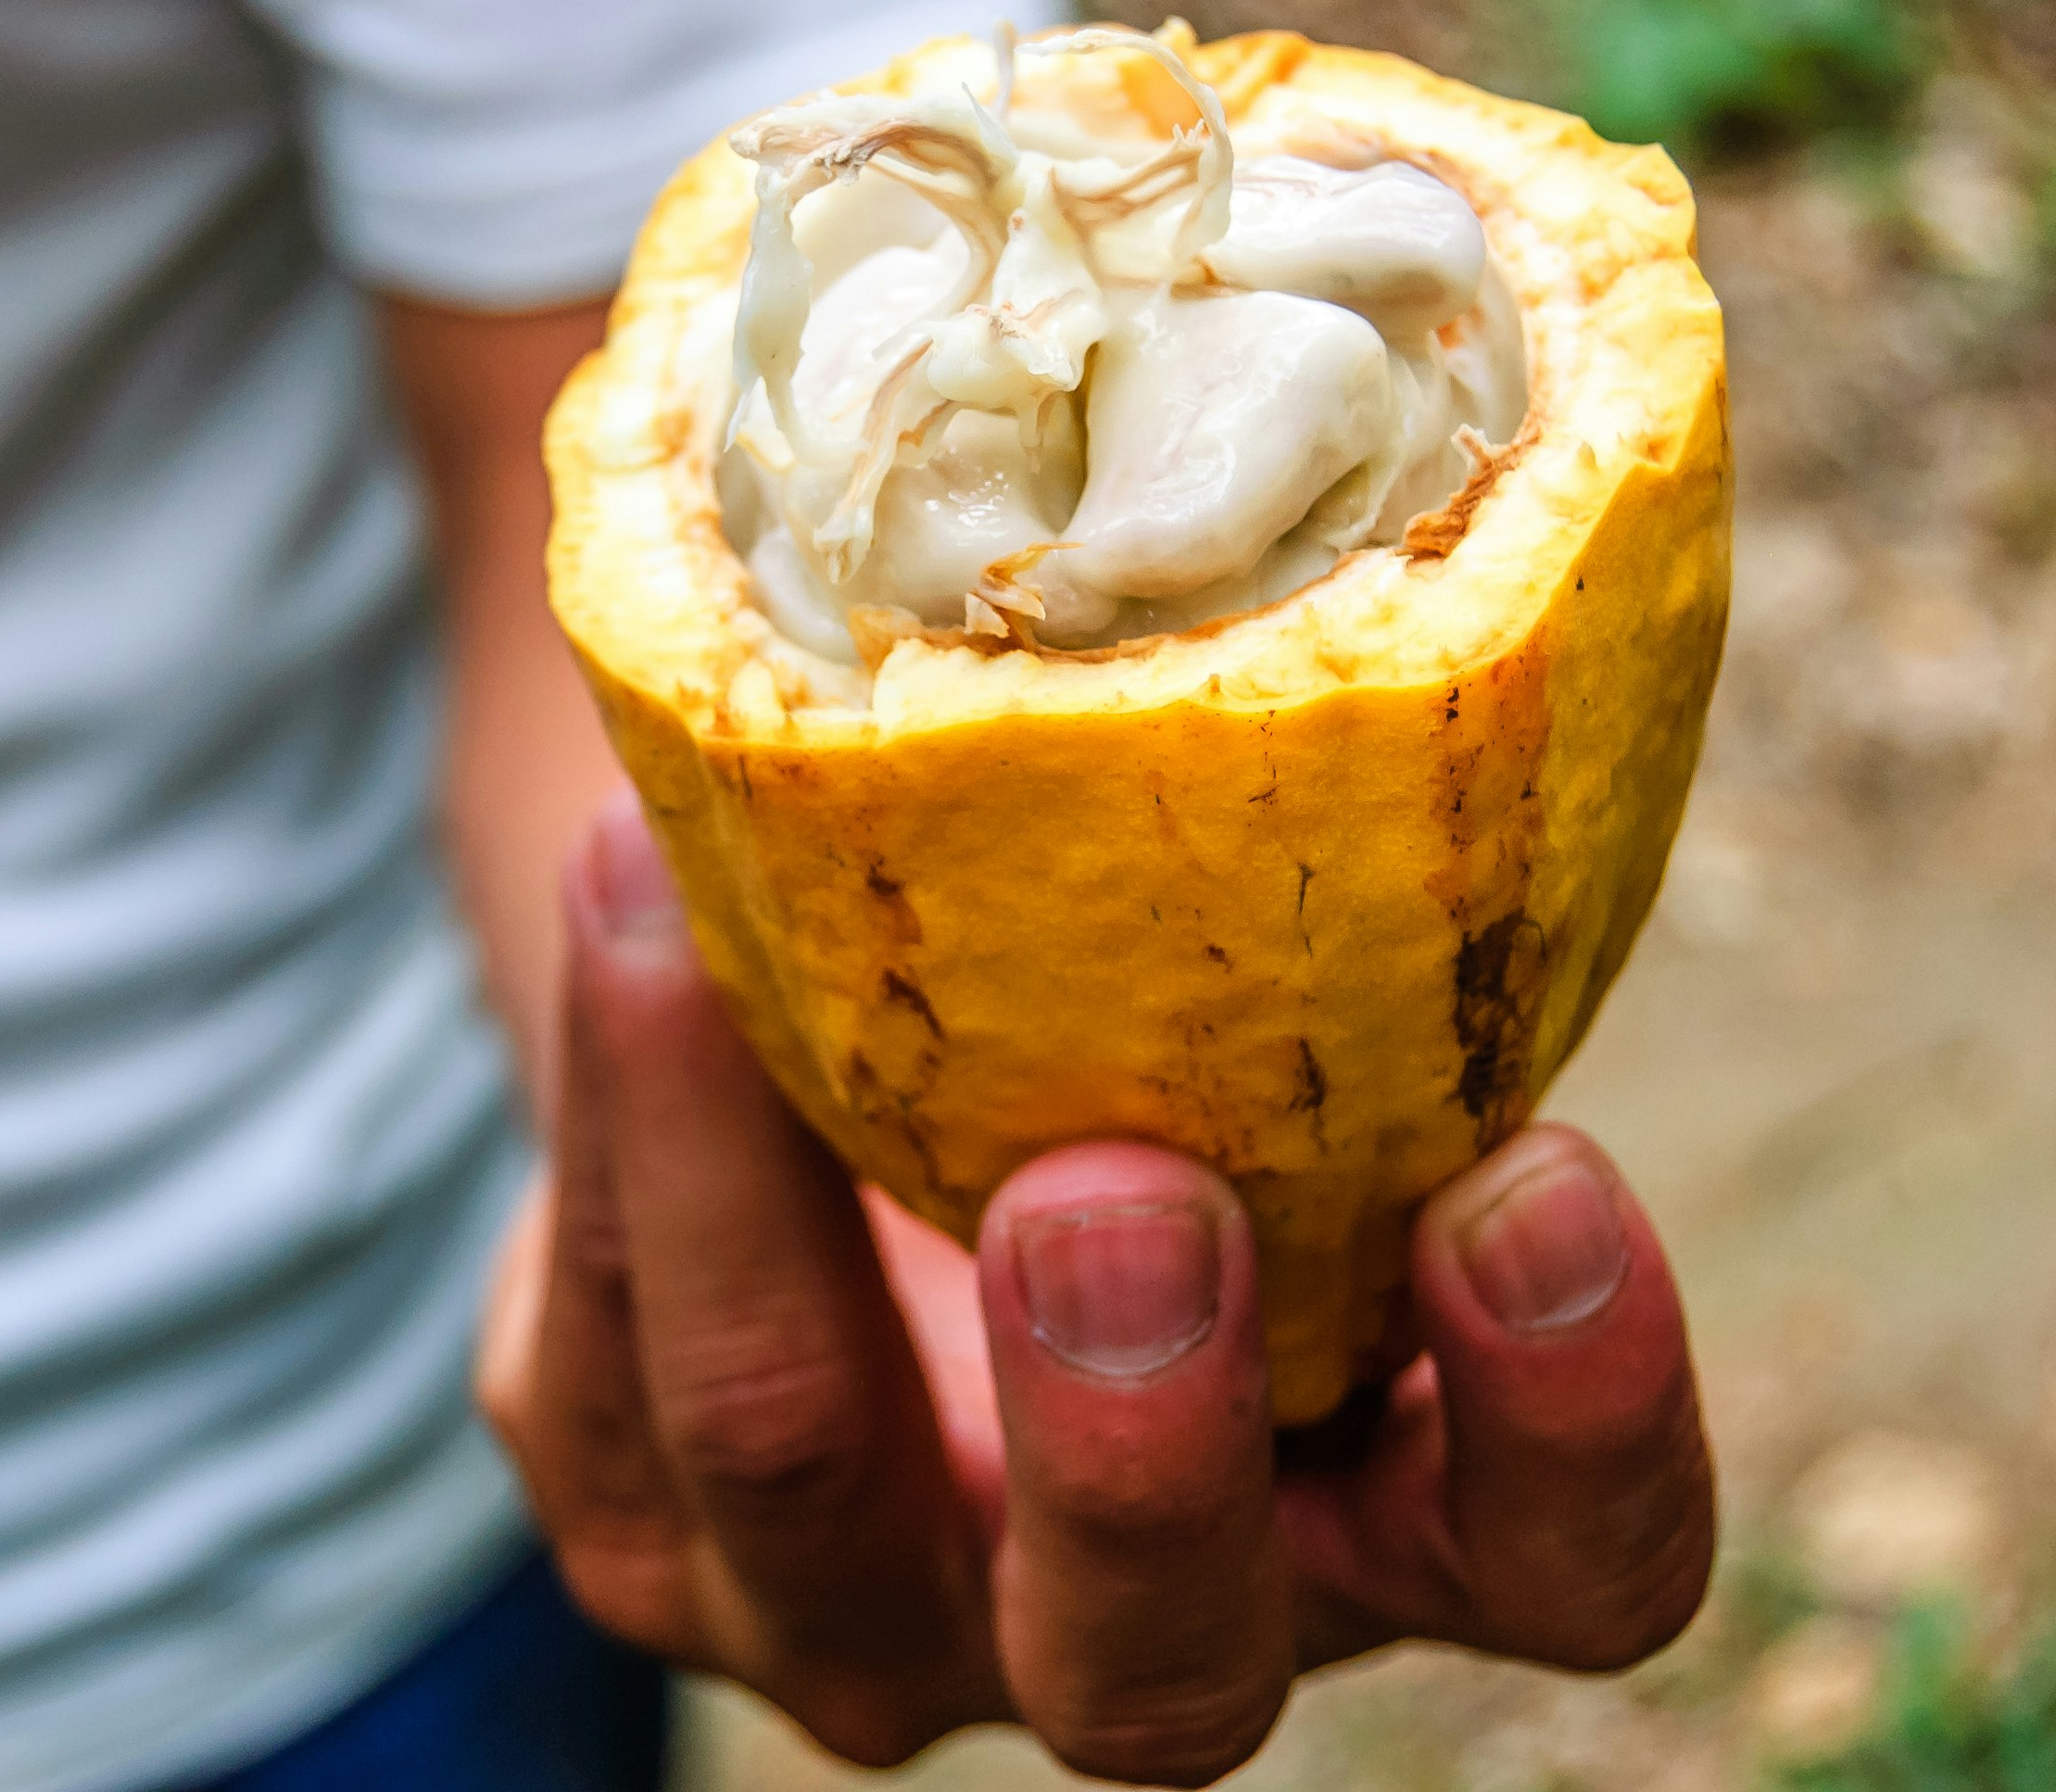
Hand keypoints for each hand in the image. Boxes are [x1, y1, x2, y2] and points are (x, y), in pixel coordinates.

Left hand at [476, 792, 1715, 1783]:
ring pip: (792, 1491)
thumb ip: (1315, 916)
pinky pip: (598, 1364)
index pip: (1561, 1567)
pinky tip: (624, 890)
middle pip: (1160, 1667)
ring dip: (750, 1212)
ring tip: (694, 928)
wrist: (838, 1089)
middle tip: (1116, 1191)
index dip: (1575, 1426)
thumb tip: (1320, 506)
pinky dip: (613, 1118)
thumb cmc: (1132, 1020)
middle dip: (1134, 1441)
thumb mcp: (1258, 995)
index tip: (1534, 1180)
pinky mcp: (647, 1528)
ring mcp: (857, 1610)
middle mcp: (1126, 1619)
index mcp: (1370, 1515)